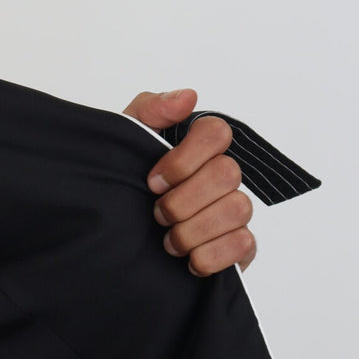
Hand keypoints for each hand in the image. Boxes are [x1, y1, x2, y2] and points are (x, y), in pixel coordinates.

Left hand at [121, 88, 256, 275]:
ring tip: (168, 242)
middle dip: (183, 200)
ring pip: (238, 208)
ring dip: (194, 230)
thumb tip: (188, 97)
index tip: (153, 182)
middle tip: (157, 214)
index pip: (216, 132)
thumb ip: (150, 111)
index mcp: (197, 150)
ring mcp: (234, 211)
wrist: (114, 246)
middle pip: (227, 173)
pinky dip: (210, 255)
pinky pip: (244, 244)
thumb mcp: (123, 144)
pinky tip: (188, 261)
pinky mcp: (239, 247)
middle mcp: (222, 177)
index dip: (184, 159)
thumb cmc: (122, 186)